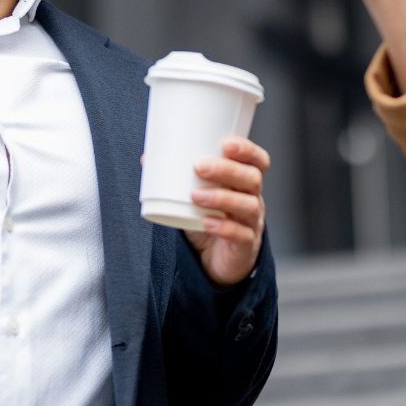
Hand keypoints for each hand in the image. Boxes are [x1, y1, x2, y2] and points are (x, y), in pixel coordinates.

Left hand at [185, 137, 269, 285]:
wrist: (216, 261)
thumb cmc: (208, 222)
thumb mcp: (195, 198)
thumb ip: (178, 179)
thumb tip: (147, 158)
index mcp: (244, 184)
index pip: (258, 162)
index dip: (248, 150)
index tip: (226, 143)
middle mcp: (253, 200)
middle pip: (252, 179)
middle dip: (228, 170)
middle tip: (199, 167)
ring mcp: (251, 223)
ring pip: (248, 206)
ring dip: (221, 197)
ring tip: (196, 196)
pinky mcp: (244, 246)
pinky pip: (240, 235)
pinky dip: (223, 227)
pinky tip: (206, 222)